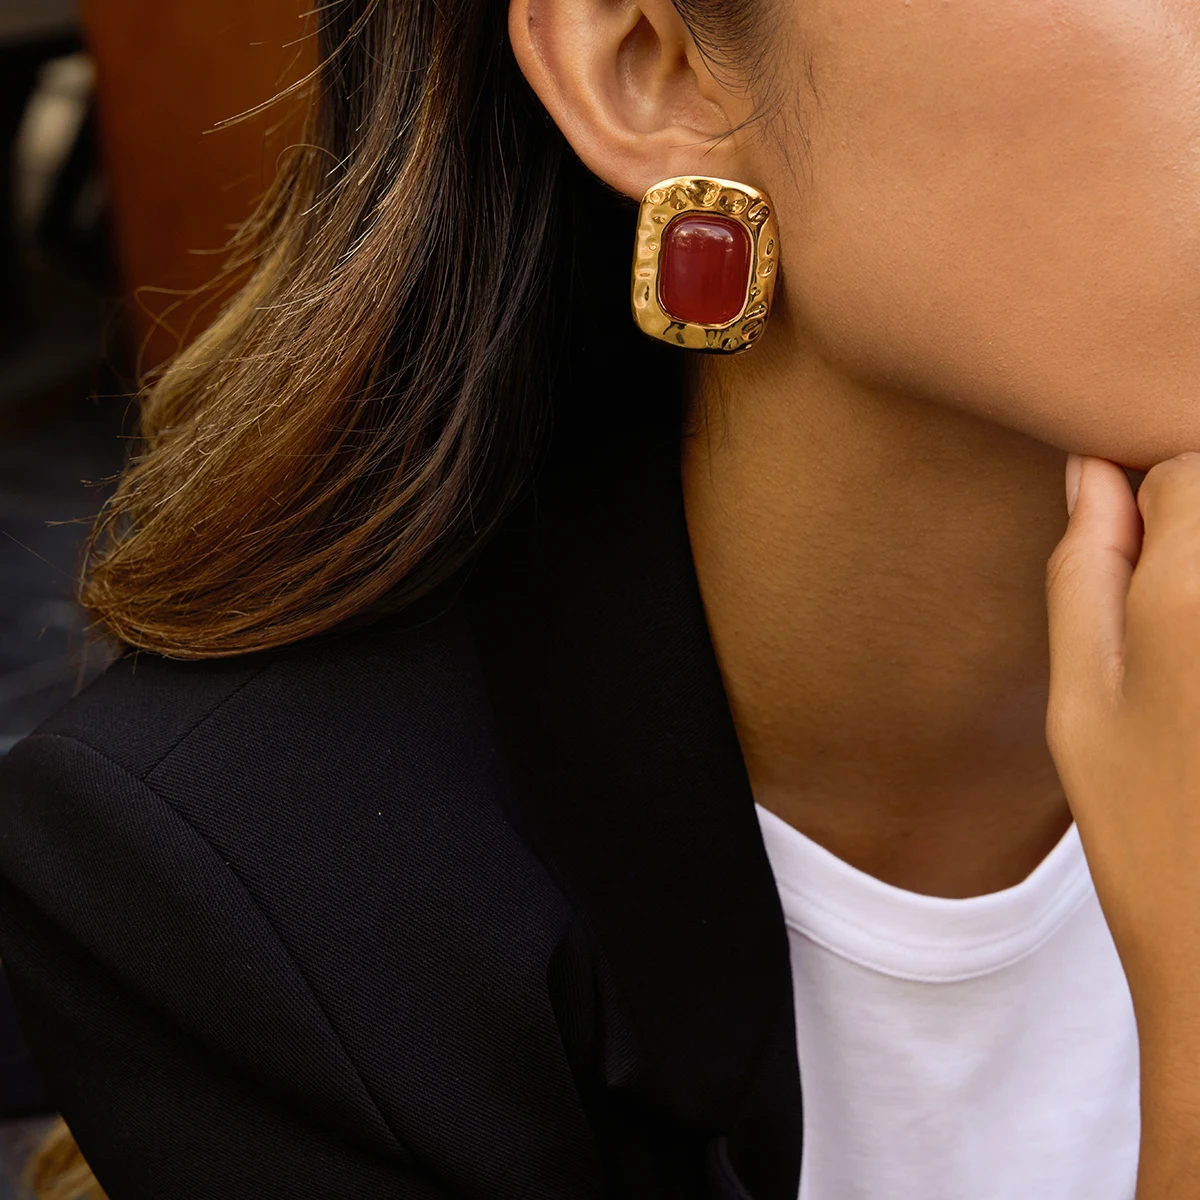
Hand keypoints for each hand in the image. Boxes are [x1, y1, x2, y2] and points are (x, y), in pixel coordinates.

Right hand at [1046, 451, 1199, 1195]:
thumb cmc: (1151, 831)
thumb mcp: (1080, 700)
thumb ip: (1083, 571)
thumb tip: (1092, 469)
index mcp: (1199, 590)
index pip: (1188, 456)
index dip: (1152, 479)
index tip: (1128, 527)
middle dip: (1196, 512)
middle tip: (1165, 581)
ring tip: (1186, 650)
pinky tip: (1198, 675)